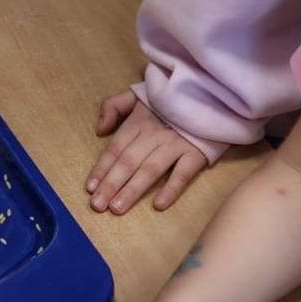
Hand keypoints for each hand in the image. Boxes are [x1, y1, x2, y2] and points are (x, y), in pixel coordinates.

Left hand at [88, 91, 207, 213]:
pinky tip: (159, 205)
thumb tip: (100, 130)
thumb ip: (113, 106)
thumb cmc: (170, 99)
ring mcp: (176, 144)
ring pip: (150, 169)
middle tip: (97, 206)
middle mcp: (154, 134)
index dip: (102, 168)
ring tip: (117, 208)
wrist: (210, 93)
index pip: (115, 148)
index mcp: (138, 122)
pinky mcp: (196, 152)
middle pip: (128, 162)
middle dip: (111, 184)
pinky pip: (183, 173)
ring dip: (133, 189)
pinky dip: (172, 188)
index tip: (90, 188)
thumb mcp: (138, 94)